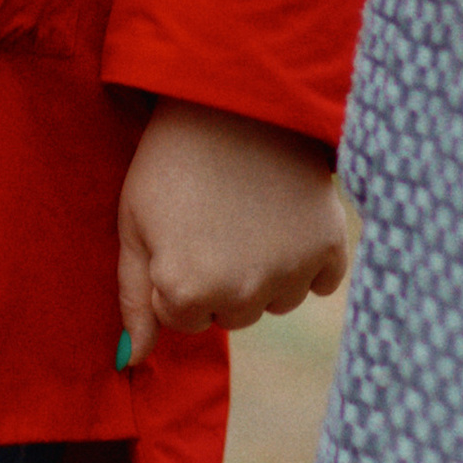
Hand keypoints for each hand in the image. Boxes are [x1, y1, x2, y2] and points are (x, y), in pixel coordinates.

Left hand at [113, 96, 347, 370]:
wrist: (236, 100)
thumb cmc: (172, 160)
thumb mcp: (134, 225)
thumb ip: (134, 299)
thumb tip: (132, 362)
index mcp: (186, 293)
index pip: (182, 318)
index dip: (175, 275)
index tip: (178, 230)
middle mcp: (242, 296)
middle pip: (230, 314)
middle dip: (220, 278)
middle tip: (213, 219)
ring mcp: (289, 274)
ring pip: (275, 300)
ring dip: (263, 270)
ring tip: (248, 212)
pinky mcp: (329, 249)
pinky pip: (320, 282)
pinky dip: (307, 258)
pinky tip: (286, 216)